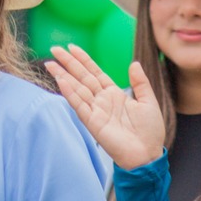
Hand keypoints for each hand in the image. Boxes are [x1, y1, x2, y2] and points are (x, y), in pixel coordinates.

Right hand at [43, 44, 166, 170]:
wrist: (147, 154)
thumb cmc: (150, 131)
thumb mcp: (148, 101)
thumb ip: (140, 83)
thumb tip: (134, 63)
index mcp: (114, 94)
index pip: (95, 72)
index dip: (83, 59)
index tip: (71, 47)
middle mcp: (102, 100)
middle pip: (82, 77)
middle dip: (68, 63)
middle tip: (54, 49)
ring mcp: (96, 111)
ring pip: (77, 89)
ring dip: (63, 76)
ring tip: (51, 63)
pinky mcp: (93, 122)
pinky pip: (79, 105)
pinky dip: (70, 93)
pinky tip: (61, 81)